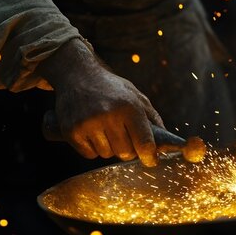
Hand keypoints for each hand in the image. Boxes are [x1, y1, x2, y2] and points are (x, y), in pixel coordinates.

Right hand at [37, 39, 163, 166]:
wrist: (77, 74)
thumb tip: (164, 143)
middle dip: (127, 149)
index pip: (144, 143)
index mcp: (129, 107)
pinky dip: (92, 148)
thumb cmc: (111, 88)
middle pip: (125, 153)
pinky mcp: (71, 131)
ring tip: (104, 129)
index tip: (151, 160)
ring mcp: (88, 124)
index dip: (149, 156)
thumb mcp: (135, 95)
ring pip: (106, 154)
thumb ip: (152, 118)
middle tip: (123, 137)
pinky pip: (89, 154)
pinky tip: (91, 131)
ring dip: (108, 147)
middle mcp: (108, 115)